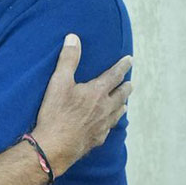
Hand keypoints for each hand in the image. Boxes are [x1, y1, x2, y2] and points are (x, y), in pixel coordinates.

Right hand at [32, 35, 131, 177]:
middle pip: (121, 95)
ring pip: (118, 113)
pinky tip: (108, 126)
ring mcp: (102, 125)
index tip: (130, 60)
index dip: (123, 66)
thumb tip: (73, 38)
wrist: (55, 146)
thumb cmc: (56, 114)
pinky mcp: (96, 139)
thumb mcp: (59, 82)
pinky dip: (111, 124)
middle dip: (126, 87)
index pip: (115, 75)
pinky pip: (108, 129)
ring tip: (124, 104)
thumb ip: (68, 59)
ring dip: (121, 106)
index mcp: (97, 92)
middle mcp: (105, 108)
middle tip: (130, 83)